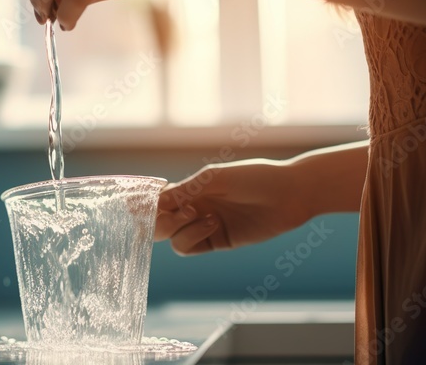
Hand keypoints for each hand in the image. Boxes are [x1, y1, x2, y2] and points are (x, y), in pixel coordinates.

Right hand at [153, 159, 313, 255]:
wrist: (290, 194)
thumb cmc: (253, 177)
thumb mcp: (215, 179)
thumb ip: (184, 191)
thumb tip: (154, 202)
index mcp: (190, 188)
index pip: (156, 199)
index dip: (143, 203)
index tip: (135, 202)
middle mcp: (193, 207)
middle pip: (158, 223)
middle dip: (160, 220)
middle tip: (178, 212)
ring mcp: (203, 226)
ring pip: (172, 238)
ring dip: (179, 227)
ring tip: (200, 215)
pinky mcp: (217, 242)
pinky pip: (190, 247)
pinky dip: (193, 236)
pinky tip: (212, 223)